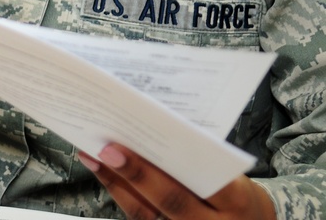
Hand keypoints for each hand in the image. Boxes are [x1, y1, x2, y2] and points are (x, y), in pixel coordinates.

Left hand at [77, 144, 275, 219]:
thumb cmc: (236, 194)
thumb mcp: (233, 175)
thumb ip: (202, 156)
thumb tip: (155, 120)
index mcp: (236, 202)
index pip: (208, 183)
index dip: (182, 164)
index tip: (149, 138)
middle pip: (172, 201)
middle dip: (137, 174)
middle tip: (107, 148)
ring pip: (146, 213)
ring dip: (115, 181)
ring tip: (92, 154)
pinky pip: (140, 216)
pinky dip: (118, 192)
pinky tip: (102, 171)